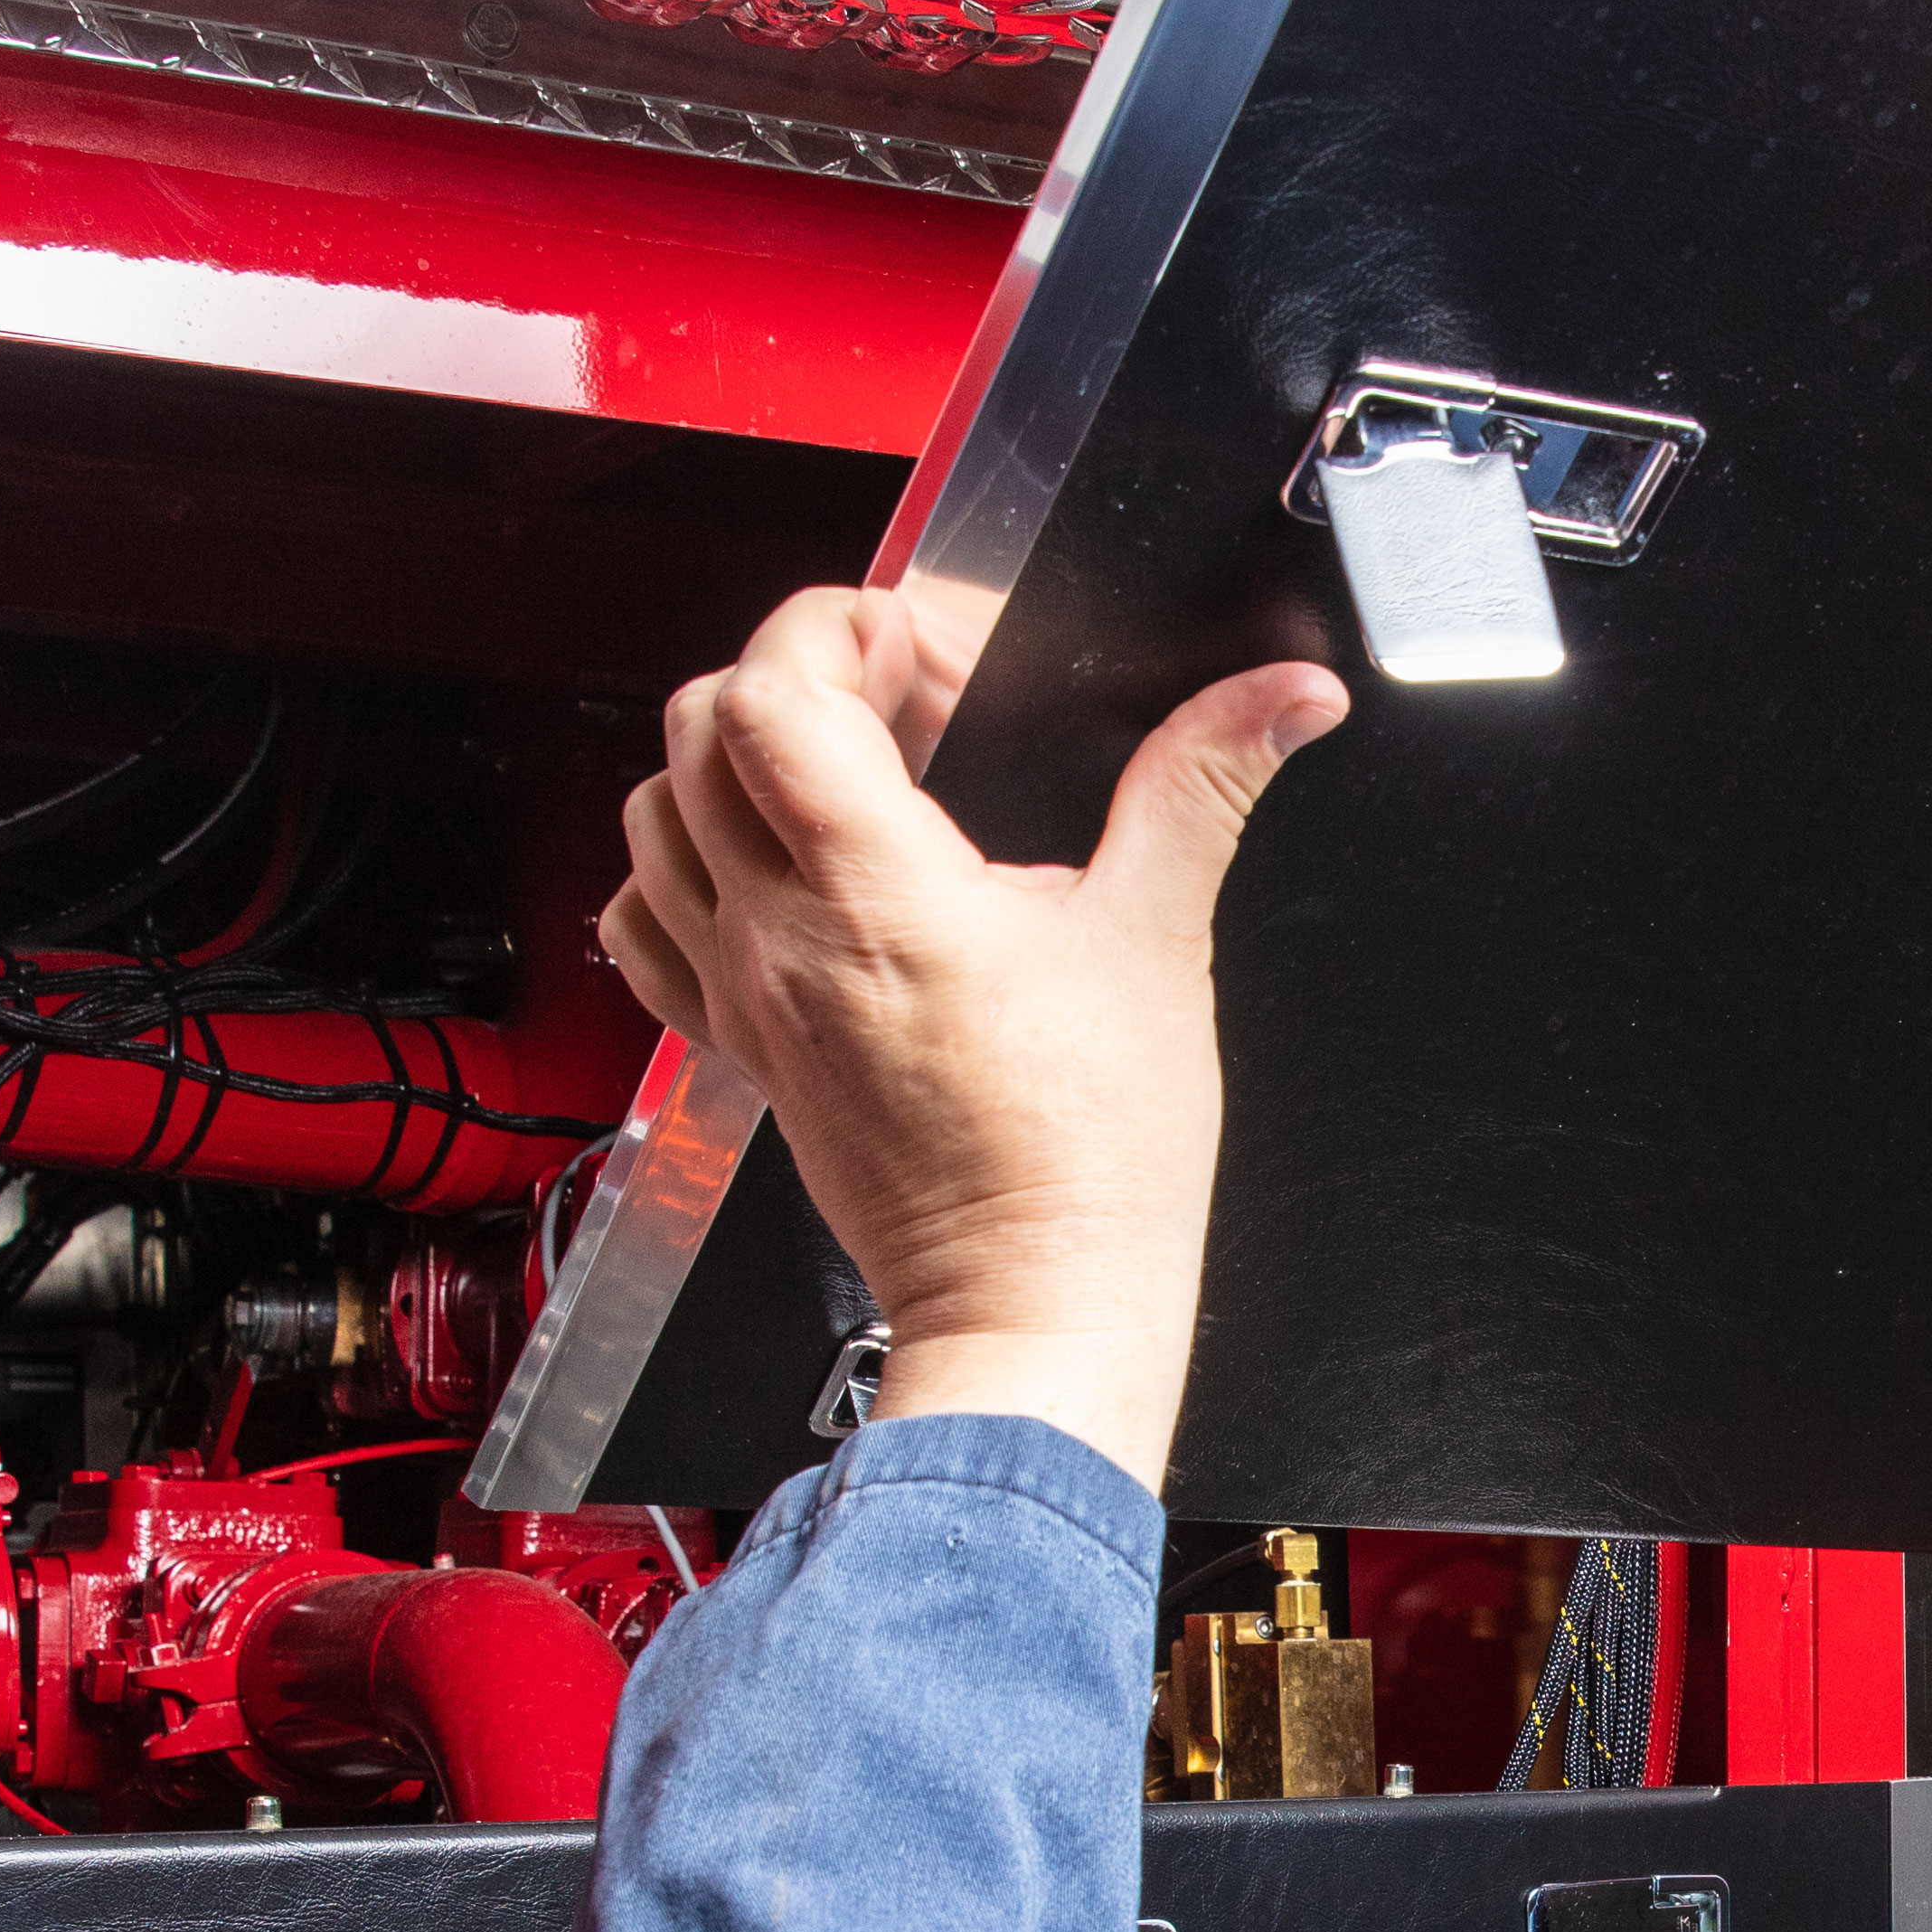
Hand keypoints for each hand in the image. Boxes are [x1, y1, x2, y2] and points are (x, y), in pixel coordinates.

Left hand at [598, 589, 1348, 1489]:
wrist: (1035, 1304)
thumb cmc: (1088, 1160)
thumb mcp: (1159, 938)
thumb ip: (1206, 786)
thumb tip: (1283, 700)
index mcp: (871, 894)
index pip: (771, 691)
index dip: (838, 627)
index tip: (927, 645)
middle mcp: (777, 940)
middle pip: (698, 732)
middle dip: (799, 675)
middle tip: (907, 697)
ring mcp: (744, 998)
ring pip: (656, 818)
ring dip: (735, 761)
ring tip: (845, 771)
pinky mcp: (743, 1048)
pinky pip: (649, 928)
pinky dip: (687, 868)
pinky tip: (773, 869)